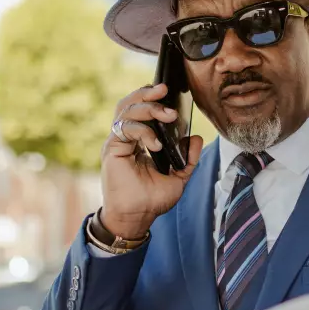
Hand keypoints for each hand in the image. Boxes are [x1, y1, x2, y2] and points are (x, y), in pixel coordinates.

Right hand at [100, 83, 202, 237]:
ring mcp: (116, 142)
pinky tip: (156, 144)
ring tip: (168, 114)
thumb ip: (188, 159)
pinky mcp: (112, 150)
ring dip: (148, 107)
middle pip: (130, 103)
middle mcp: (125, 138)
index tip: (170, 91)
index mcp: (138, 141)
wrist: (136, 218)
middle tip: (165, 91)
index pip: (140, 110)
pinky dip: (143, 131)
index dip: (152, 98)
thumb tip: (196, 138)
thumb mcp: (178, 177)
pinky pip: (125, 129)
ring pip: (125, 110)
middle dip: (148, 94)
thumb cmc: (152, 200)